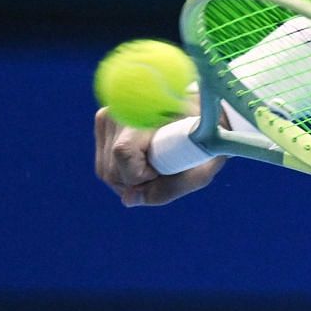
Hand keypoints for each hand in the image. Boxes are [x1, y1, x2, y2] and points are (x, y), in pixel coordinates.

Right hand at [93, 108, 225, 206]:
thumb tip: (127, 200)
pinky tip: (146, 161)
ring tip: (158, 163)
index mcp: (146, 110)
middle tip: (166, 169)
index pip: (123, 152)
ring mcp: (108, 117)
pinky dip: (126, 172)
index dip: (143, 174)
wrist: (205, 112)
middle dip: (138, 182)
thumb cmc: (207, 140)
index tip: (167, 166)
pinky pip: (106, 165)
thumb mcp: (199, 170)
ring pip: (106, 170)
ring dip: (132, 179)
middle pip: (112, 170)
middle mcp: (119, 110)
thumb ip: (166, 190)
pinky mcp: (104, 126)